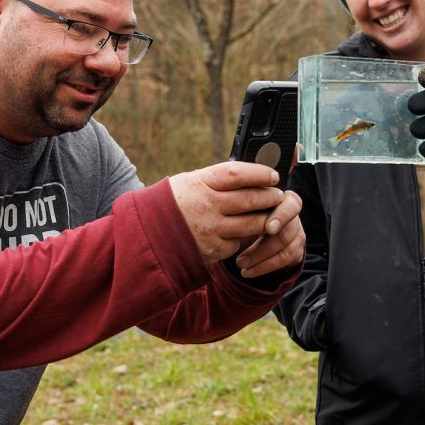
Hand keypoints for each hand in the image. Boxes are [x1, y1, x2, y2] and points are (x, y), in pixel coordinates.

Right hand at [169, 161, 286, 264]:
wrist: (147, 236)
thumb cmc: (173, 203)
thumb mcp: (189, 182)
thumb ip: (216, 179)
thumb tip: (252, 174)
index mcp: (199, 184)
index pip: (238, 174)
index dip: (260, 173)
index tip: (273, 175)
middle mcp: (206, 206)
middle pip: (249, 199)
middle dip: (269, 197)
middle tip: (277, 195)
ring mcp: (210, 230)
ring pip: (251, 224)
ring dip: (265, 218)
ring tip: (270, 213)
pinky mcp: (212, 250)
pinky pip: (238, 242)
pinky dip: (245, 237)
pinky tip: (247, 231)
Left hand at [236, 189, 305, 277]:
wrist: (251, 237)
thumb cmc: (244, 217)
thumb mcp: (242, 212)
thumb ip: (243, 210)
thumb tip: (232, 216)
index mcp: (283, 199)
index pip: (291, 203)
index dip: (281, 217)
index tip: (268, 229)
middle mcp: (293, 215)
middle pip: (289, 229)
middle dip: (266, 245)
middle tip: (245, 255)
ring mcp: (297, 233)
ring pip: (286, 247)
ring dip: (260, 258)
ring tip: (240, 264)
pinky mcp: (296, 250)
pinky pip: (285, 260)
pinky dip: (264, 267)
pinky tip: (248, 272)